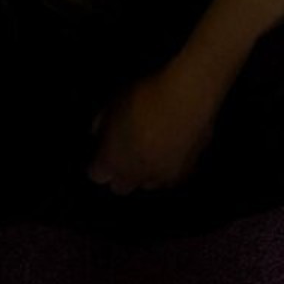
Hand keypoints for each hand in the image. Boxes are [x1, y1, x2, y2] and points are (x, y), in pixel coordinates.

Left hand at [85, 60, 221, 195]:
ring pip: (148, 184)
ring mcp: (162, 178)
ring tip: (151, 147)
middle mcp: (135, 176)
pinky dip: (169, 167)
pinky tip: (172, 147)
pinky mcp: (185, 173)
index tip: (103, 149)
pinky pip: (171, 177)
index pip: (96, 174)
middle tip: (126, 150)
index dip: (99, 161)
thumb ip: (102, 122)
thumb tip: (99, 131)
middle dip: (121, 173)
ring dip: (146, 171)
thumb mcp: (113, 102)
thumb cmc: (145, 96)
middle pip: (120, 187)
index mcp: (112, 161)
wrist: (187, 98)